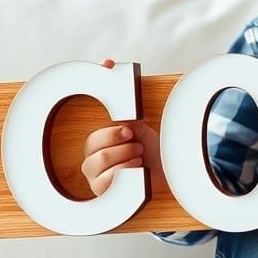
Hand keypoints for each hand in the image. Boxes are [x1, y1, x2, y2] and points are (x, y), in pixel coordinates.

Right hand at [80, 59, 162, 195]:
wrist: (167, 171)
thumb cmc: (150, 147)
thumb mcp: (135, 119)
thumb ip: (119, 97)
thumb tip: (106, 61)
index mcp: (95, 145)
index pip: (93, 138)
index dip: (112, 134)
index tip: (130, 131)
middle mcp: (91, 163)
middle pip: (95, 151)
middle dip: (122, 146)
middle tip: (139, 146)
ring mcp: (95, 180)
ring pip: (101, 166)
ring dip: (126, 158)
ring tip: (139, 157)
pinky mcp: (106, 195)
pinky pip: (107, 183)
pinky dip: (126, 174)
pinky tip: (137, 170)